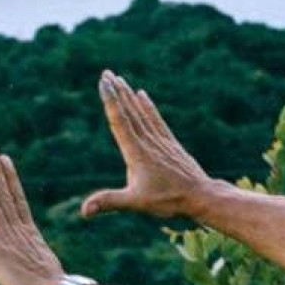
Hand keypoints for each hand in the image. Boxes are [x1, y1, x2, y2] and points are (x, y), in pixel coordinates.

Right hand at [81, 70, 212, 220]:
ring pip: (141, 113)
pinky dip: (147, 106)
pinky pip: (155, 119)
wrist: (201, 196)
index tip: (104, 83)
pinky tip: (142, 95)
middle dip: (117, 92)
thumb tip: (84, 211)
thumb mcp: (135, 202)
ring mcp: (160, 141)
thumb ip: (109, 202)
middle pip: (129, 112)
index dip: (111, 101)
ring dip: (129, 96)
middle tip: (106, 73)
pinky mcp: (170, 143)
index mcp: (136, 152)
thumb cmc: (168, 200)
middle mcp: (148, 142)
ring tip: (120, 79)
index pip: (120, 121)